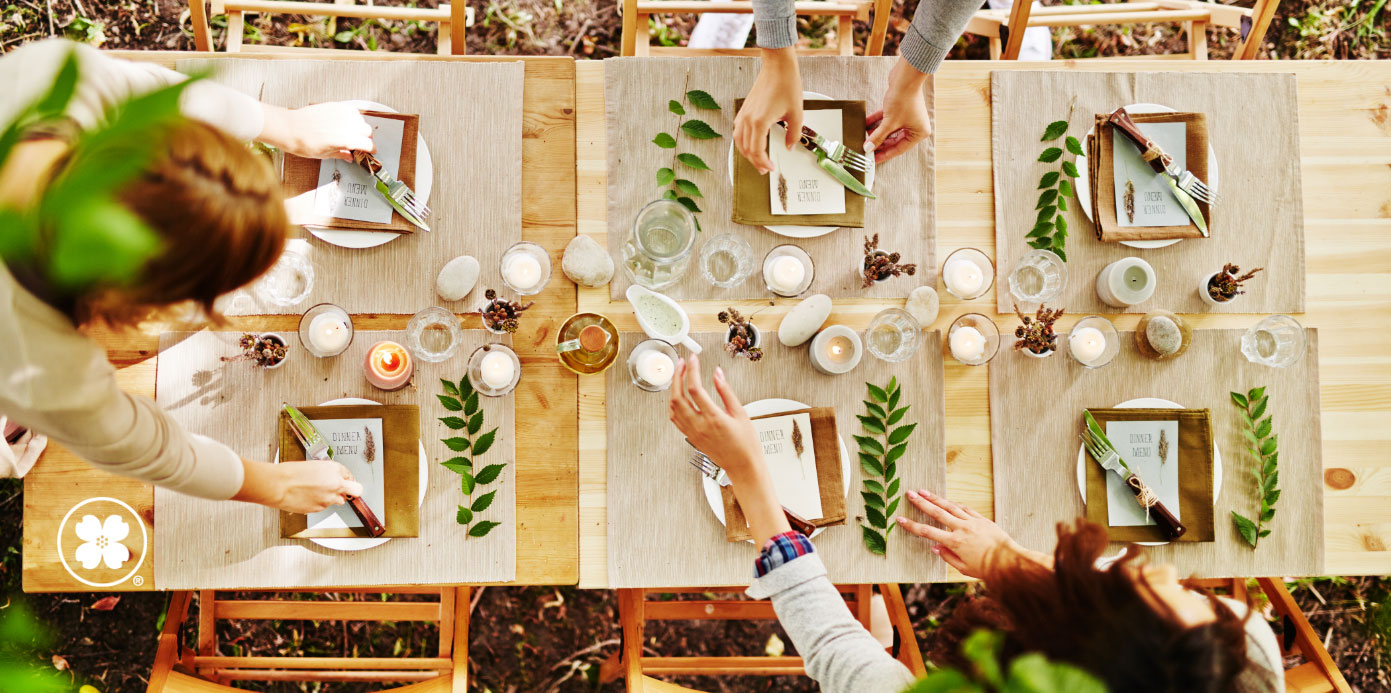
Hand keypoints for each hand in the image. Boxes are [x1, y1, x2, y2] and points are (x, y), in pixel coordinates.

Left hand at [259, 102, 374, 160]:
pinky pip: (351, 110)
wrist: (290, 128)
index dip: (371, 149)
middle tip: (359, 143)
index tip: (370, 151)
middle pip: (367, 131)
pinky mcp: (335, 106)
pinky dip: (352, 116)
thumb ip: (341, 154)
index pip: (368, 144)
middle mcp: (346, 125)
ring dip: (359, 127)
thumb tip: (349, 156)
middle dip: (365, 138)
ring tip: (351, 132)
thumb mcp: (325, 154)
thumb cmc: (304, 142)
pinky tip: (345, 122)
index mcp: (346, 140)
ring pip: (361, 120)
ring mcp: (341, 114)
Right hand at [273, 459, 363, 513]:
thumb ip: (328, 472)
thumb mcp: (314, 465)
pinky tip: (309, 497)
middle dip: (352, 490)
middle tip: (346, 490)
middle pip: (356, 490)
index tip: (344, 480)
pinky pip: (325, 506)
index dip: (346, 478)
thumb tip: (333, 477)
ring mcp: (329, 498)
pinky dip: (320, 503)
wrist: (279, 485)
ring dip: (333, 497)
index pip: (349, 475)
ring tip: (318, 492)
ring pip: (340, 500)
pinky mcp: (321, 508)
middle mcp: (335, 484)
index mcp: (334, 469)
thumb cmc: (291, 473)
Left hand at [667, 355, 789, 544]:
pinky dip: (673, 404)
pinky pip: (675, 418)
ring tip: (679, 375)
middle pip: (678, 396)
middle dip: (677, 376)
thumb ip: (726, 391)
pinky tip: (678, 396)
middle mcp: (699, 425)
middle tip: (682, 363)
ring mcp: (693, 432)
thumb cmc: (746, 443)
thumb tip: (717, 373)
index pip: (695, 388)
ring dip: (673, 389)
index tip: (694, 359)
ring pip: (673, 407)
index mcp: (713, 418)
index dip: (692, 370)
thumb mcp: (741, 413)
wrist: (743, 467)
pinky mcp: (691, 437)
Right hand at [733, 48, 802, 174]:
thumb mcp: (797, 113)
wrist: (778, 66)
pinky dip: (742, 140)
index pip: (756, 151)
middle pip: (746, 148)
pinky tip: (749, 142)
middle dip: (755, 161)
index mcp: (760, 122)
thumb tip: (789, 146)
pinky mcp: (744, 108)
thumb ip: (793, 134)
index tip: (770, 167)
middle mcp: (748, 119)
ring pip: (738, 140)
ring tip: (756, 159)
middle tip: (764, 169)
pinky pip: (737, 129)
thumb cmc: (787, 85)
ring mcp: (744, 113)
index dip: (763, 162)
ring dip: (746, 152)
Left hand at [866, 57, 931, 163]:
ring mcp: (908, 117)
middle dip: (879, 143)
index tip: (873, 160)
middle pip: (894, 140)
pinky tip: (865, 124)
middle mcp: (915, 126)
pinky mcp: (900, 109)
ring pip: (889, 129)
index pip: (899, 149)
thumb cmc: (904, 99)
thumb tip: (868, 148)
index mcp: (919, 133)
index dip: (885, 154)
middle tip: (867, 149)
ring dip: (877, 132)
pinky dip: (877, 121)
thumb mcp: (889, 122)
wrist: (905, 77)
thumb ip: (878, 137)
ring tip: (864, 137)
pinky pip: (887, 119)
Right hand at [896, 489, 1019, 578]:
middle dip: (921, 503)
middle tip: (910, 493)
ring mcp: (971, 522)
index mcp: (954, 542)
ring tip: (924, 491)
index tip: (900, 519)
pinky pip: (965, 509)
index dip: (912, 525)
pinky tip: (948, 501)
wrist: (1009, 561)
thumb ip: (947, 557)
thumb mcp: (963, 568)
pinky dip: (955, 504)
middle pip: (937, 513)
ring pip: (950, 507)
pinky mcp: (982, 519)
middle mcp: (961, 529)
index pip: (928, 532)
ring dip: (936, 498)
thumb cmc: (986, 568)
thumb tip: (935, 547)